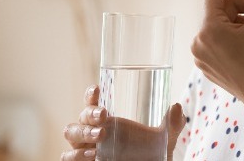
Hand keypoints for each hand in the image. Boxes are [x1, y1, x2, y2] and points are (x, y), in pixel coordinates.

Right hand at [61, 85, 185, 159]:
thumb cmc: (150, 154)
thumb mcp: (164, 140)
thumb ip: (171, 124)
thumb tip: (176, 106)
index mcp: (108, 120)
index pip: (93, 102)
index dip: (90, 94)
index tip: (97, 89)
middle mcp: (94, 132)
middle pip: (80, 117)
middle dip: (89, 114)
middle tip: (104, 116)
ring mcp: (86, 148)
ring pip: (71, 133)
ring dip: (82, 132)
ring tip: (100, 137)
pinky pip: (67, 157)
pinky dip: (75, 155)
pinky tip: (92, 155)